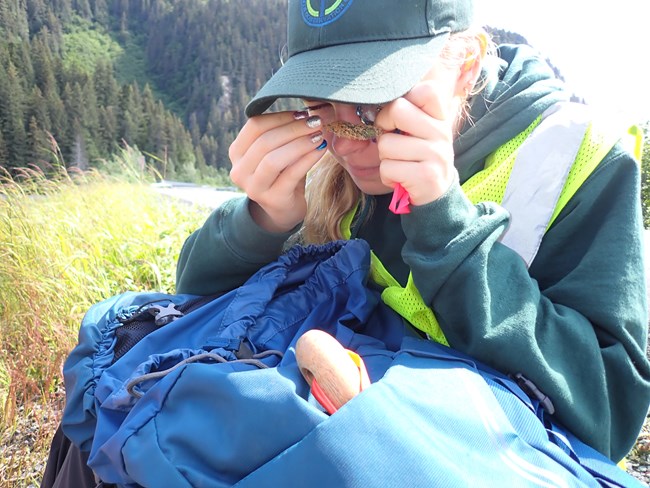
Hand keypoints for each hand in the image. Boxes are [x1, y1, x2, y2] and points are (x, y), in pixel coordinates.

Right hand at [229, 109, 329, 231]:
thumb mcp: (276, 151)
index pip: (255, 126)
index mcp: (237, 153)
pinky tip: (321, 149)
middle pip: (265, 141)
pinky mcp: (273, 199)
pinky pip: (291, 174)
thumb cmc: (282, 174)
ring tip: (319, 134)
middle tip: (316, 121)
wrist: (283, 211)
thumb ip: (283, 132)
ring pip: (274, 159)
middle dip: (293, 128)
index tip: (303, 112)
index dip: (280, 116)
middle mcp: (239, 171)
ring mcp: (254, 188)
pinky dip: (308, 159)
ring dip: (299, 143)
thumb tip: (309, 107)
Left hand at [374, 80, 458, 205]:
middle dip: (384, 127)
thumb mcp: (420, 132)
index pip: (427, 90)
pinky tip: (401, 179)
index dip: (402, 100)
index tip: (398, 117)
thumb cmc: (419, 159)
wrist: (436, 195)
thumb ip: (406, 113)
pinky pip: (387, 168)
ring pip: (386, 144)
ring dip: (385, 158)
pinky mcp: (425, 176)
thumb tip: (367, 105)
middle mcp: (441, 133)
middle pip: (397, 110)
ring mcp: (436, 154)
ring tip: (400, 164)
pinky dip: (387, 176)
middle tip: (392, 141)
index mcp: (440, 118)